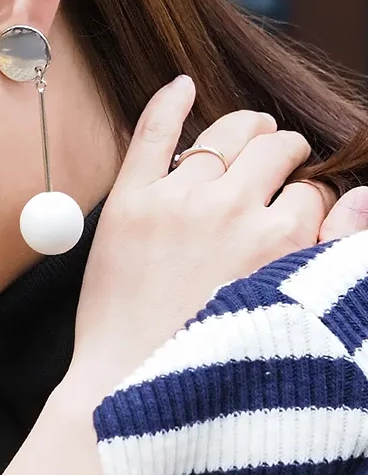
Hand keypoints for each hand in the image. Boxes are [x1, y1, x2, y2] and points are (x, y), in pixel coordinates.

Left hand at [63, 75, 367, 407]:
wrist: (132, 390)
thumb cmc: (212, 363)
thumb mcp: (293, 312)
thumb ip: (332, 251)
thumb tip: (359, 197)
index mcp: (281, 241)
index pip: (309, 194)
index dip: (306, 199)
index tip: (295, 210)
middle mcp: (232, 211)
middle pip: (273, 152)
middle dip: (285, 153)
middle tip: (281, 159)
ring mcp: (177, 202)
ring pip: (224, 136)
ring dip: (245, 129)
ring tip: (250, 133)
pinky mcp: (129, 204)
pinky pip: (152, 135)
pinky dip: (168, 103)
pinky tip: (181, 85)